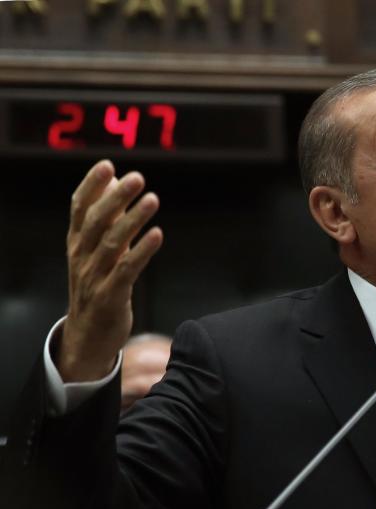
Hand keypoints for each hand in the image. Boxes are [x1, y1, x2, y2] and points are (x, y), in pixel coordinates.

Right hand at [57, 160, 162, 381]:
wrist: (87, 336)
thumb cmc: (97, 286)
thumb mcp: (97, 251)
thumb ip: (108, 218)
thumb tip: (117, 181)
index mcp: (76, 243)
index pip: (79, 208)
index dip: (91, 186)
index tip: (106, 164)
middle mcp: (81, 257)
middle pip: (96, 221)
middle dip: (115, 197)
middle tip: (137, 177)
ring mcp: (93, 277)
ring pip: (111, 243)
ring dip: (133, 220)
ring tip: (152, 199)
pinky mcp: (110, 296)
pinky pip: (126, 270)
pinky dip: (142, 251)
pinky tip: (158, 234)